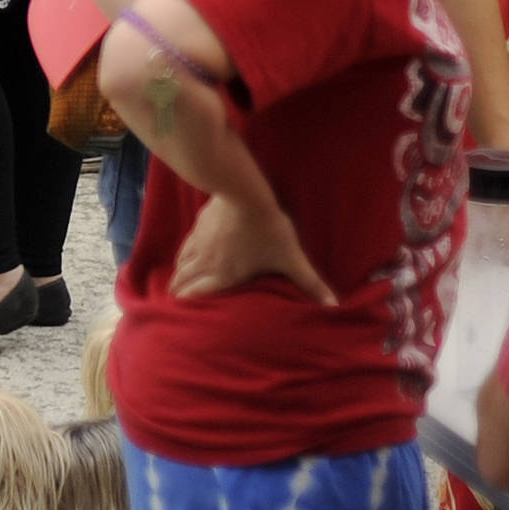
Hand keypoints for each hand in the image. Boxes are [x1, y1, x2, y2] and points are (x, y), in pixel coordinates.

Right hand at [169, 193, 336, 305]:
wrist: (244, 192)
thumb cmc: (267, 229)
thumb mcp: (291, 258)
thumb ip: (310, 283)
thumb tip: (333, 306)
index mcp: (223, 276)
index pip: (196, 297)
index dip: (186, 308)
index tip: (182, 317)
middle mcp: (206, 263)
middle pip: (182, 282)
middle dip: (179, 293)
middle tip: (176, 303)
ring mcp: (199, 242)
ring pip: (181, 263)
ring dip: (178, 275)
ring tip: (177, 283)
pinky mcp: (199, 224)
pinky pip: (185, 244)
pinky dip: (182, 254)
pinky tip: (186, 253)